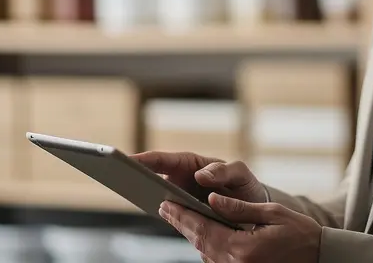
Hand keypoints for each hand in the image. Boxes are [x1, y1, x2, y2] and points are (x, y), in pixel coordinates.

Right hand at [131, 151, 267, 203]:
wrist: (253, 210)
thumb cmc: (244, 187)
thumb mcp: (240, 174)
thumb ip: (224, 171)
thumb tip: (202, 175)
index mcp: (192, 165)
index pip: (164, 159)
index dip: (146, 158)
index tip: (129, 159)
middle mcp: (182, 179)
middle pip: (153, 175)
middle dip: (136, 174)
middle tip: (119, 175)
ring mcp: (181, 197)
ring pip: (158, 195)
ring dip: (144, 194)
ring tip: (131, 193)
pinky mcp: (184, 214)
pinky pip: (169, 212)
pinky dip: (161, 212)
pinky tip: (156, 213)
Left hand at [160, 193, 320, 262]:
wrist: (321, 259)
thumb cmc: (301, 236)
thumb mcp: (272, 214)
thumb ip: (238, 208)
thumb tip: (212, 198)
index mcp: (241, 249)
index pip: (202, 229)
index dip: (182, 215)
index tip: (165, 204)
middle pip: (199, 242)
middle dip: (182, 223)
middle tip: (165, 208)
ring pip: (206, 253)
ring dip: (194, 235)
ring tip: (181, 216)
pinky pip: (217, 261)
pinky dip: (208, 245)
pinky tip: (204, 233)